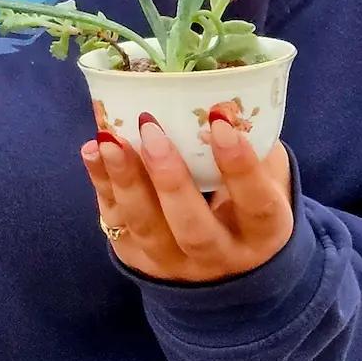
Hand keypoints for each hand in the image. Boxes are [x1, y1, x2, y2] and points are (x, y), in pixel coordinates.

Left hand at [81, 108, 294, 282]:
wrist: (226, 264)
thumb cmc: (248, 203)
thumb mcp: (268, 178)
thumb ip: (253, 145)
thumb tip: (222, 96)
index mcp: (264, 235)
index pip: (256, 205)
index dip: (240, 166)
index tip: (219, 121)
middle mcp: (220, 257)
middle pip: (193, 228)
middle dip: (169, 178)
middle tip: (150, 128)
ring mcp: (174, 264)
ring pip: (147, 229)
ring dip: (125, 181)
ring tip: (109, 140)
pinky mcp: (136, 258)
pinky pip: (116, 223)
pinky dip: (102, 185)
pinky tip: (93, 152)